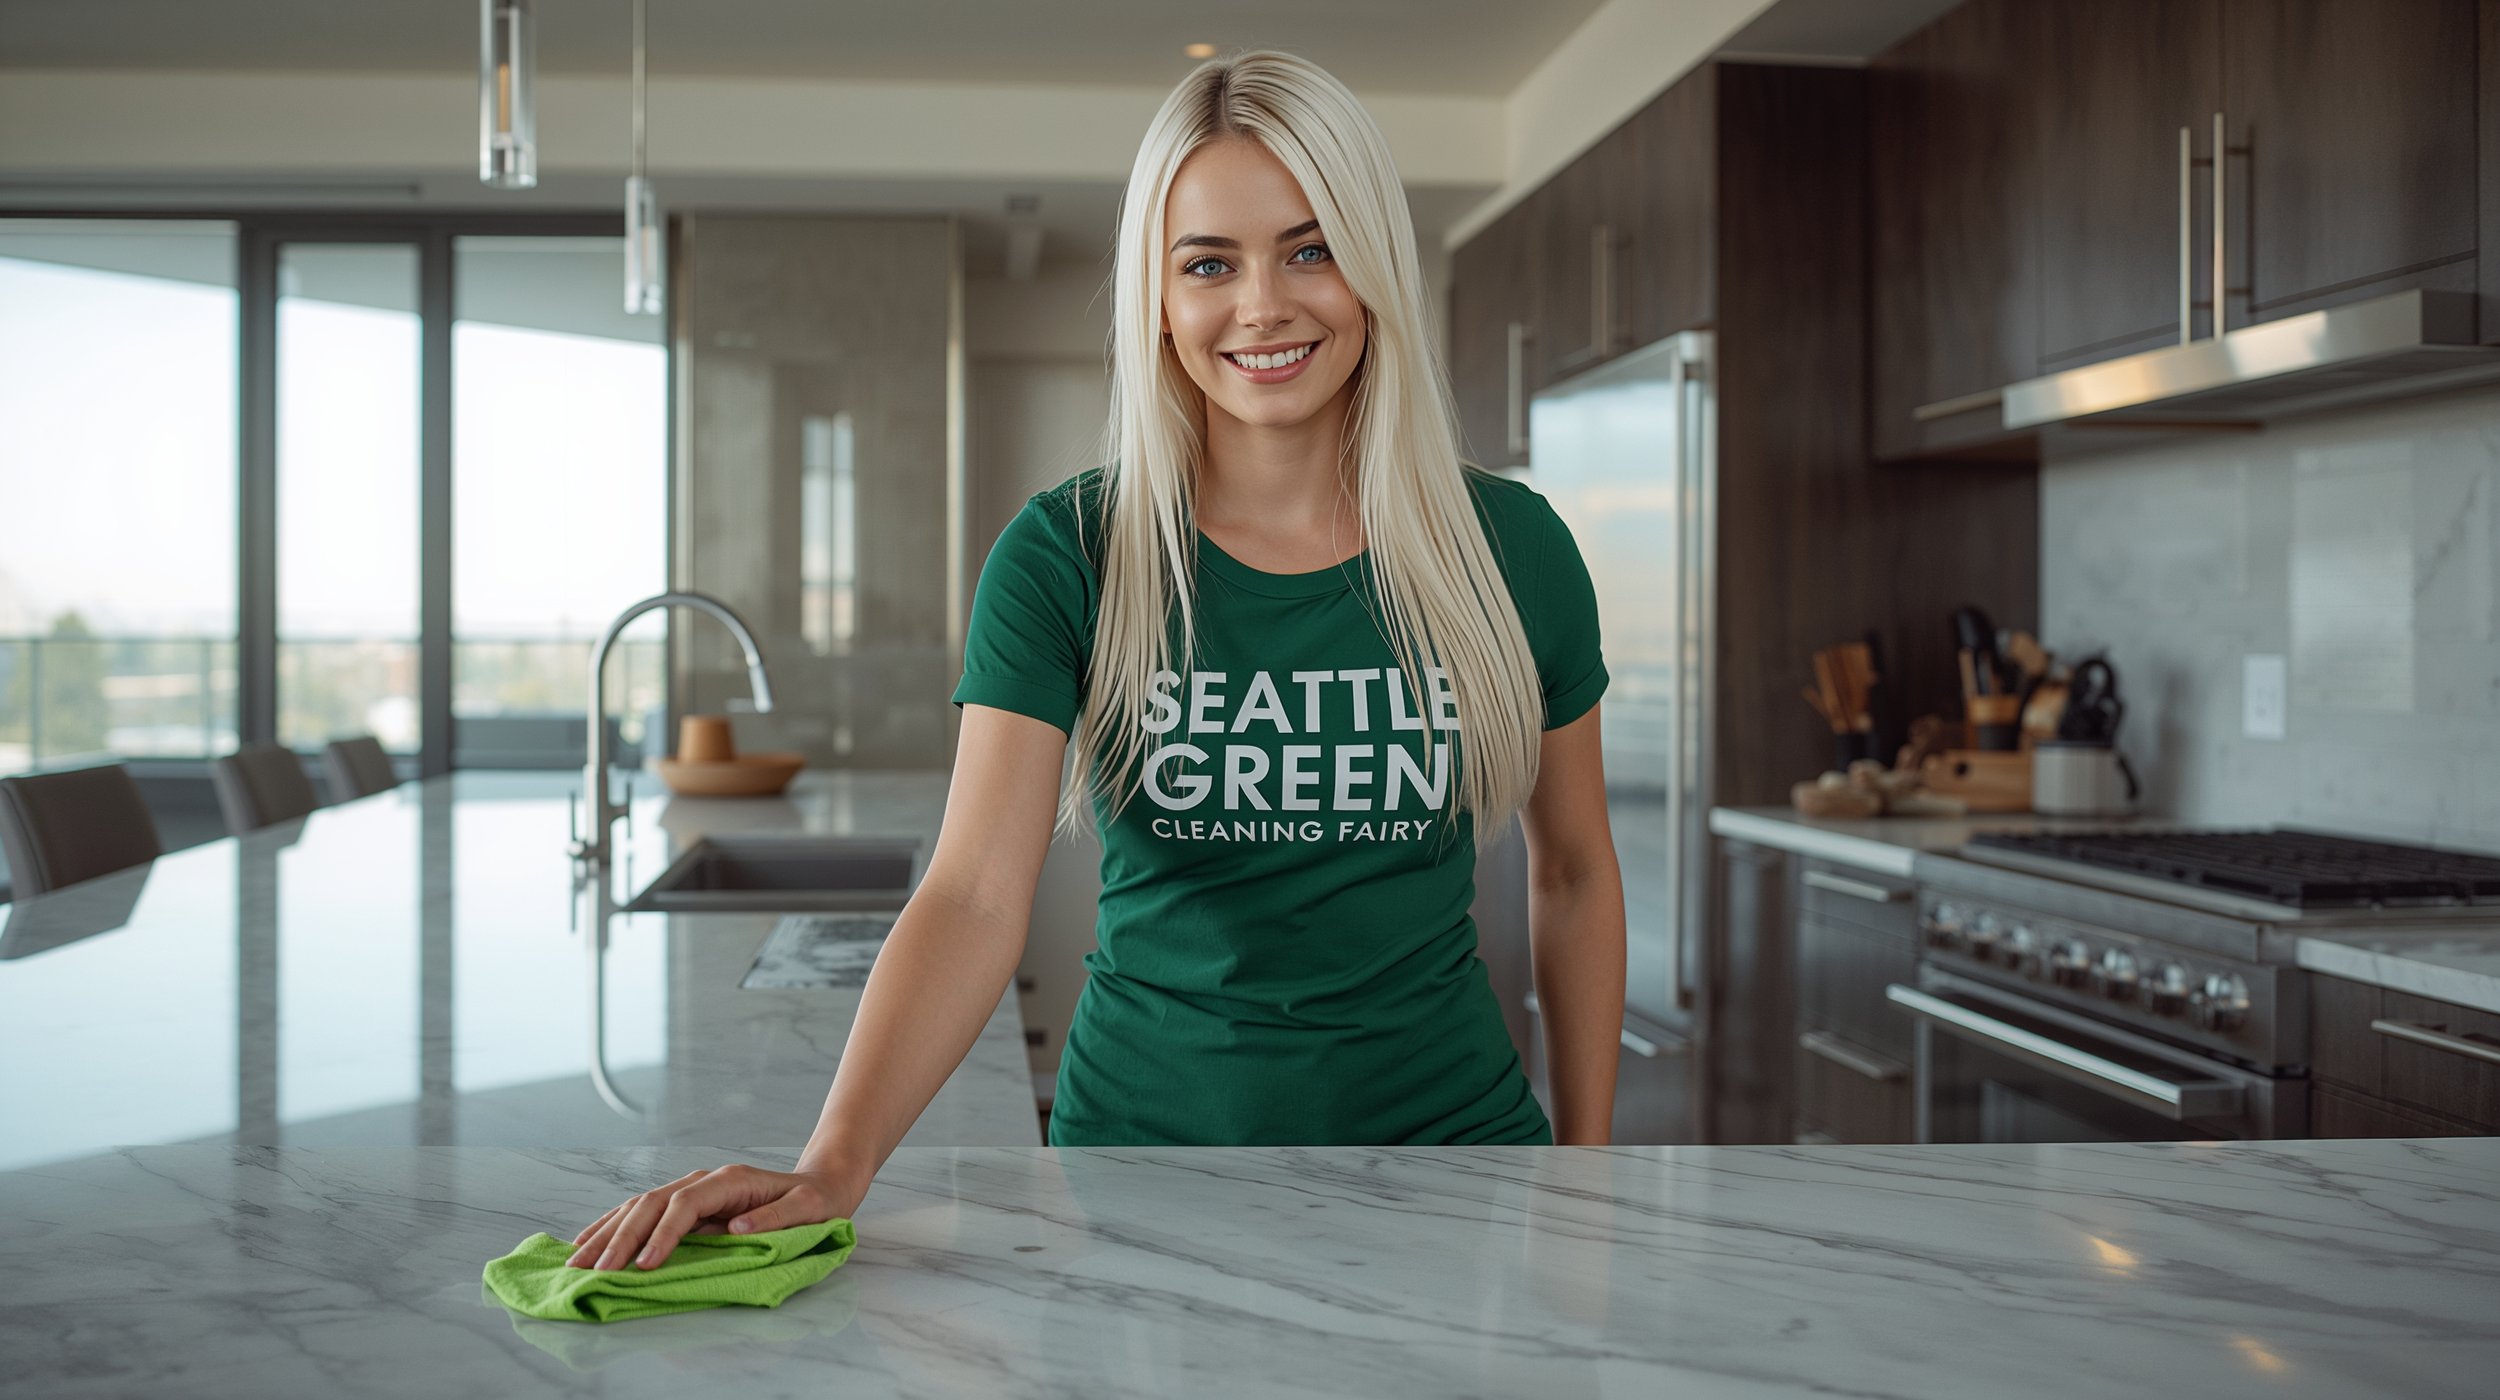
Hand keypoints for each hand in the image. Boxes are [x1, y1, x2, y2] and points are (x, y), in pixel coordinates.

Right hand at [563, 1163, 862, 1270]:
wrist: (819, 1184)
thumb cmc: (815, 1200)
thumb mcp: (808, 1207)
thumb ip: (774, 1217)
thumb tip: (736, 1229)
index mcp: (729, 1181)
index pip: (684, 1204)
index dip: (662, 1234)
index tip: (644, 1265)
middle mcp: (703, 1180)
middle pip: (651, 1204)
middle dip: (620, 1238)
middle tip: (595, 1271)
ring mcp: (691, 1188)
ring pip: (638, 1206)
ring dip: (606, 1233)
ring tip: (576, 1260)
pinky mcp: (685, 1202)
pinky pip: (641, 1212)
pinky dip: (613, 1226)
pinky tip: (589, 1241)